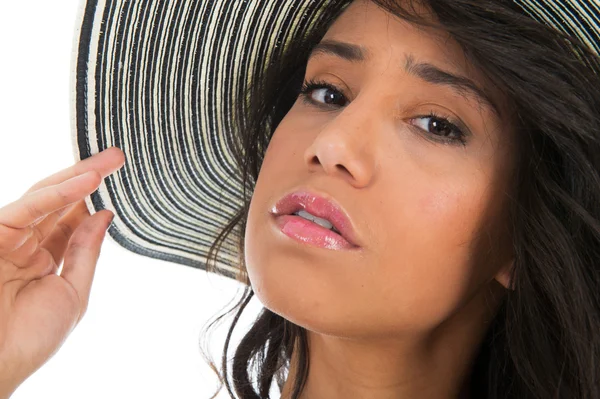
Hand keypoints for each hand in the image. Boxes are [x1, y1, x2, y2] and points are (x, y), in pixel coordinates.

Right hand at [0, 147, 124, 396]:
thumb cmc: (28, 338)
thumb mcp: (71, 292)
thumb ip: (85, 252)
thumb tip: (103, 216)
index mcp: (41, 259)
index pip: (70, 219)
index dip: (92, 198)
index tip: (117, 180)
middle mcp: (24, 244)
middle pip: (59, 201)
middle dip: (89, 177)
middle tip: (117, 157)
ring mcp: (7, 238)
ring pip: (44, 197)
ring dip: (78, 177)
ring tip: (110, 161)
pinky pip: (27, 208)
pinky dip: (58, 194)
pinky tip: (87, 181)